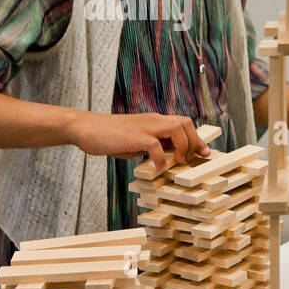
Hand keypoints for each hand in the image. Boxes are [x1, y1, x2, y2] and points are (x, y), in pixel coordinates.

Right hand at [67, 112, 209, 171]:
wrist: (85, 128)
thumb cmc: (111, 136)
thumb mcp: (138, 140)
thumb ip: (155, 144)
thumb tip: (171, 156)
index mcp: (155, 121)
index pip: (184, 124)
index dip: (196, 139)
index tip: (203, 154)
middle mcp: (153, 120)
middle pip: (185, 123)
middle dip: (193, 142)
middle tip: (188, 160)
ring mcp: (143, 127)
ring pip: (176, 128)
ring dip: (181, 147)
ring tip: (176, 162)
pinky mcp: (133, 136)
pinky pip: (155, 144)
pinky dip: (161, 158)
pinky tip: (157, 168)